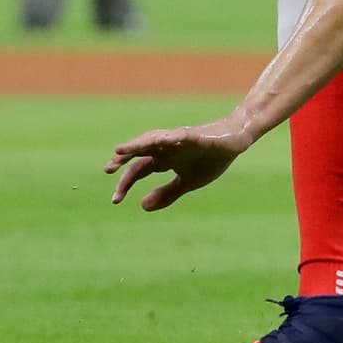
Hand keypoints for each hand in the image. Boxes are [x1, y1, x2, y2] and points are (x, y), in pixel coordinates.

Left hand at [104, 114, 253, 210]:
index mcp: (163, 160)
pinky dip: (169, 138)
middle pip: (140, 152)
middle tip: (108, 170)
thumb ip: (167, 193)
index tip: (115, 200)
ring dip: (137, 145)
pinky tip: (159, 142)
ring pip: (153, 140)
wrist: (235, 142)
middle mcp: (166, 148)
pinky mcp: (195, 136)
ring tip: (121, 150)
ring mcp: (179, 140)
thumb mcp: (187, 182)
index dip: (126, 183)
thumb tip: (141, 206)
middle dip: (124, 159)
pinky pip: (180, 136)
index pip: (138, 170)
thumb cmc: (210, 159)